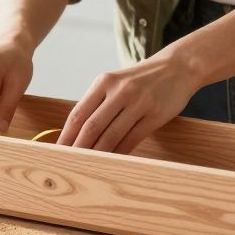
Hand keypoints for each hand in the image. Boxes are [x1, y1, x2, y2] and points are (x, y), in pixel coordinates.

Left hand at [57, 51, 202, 153]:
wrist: (178, 67)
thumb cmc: (141, 79)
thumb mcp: (116, 82)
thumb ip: (98, 102)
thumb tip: (77, 132)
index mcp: (104, 82)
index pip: (78, 113)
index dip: (66, 135)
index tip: (57, 150)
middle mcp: (120, 91)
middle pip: (92, 126)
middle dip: (78, 148)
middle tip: (68, 163)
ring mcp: (138, 103)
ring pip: (111, 135)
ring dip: (98, 154)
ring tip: (87, 166)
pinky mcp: (155, 115)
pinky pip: (132, 139)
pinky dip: (120, 152)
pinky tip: (112, 160)